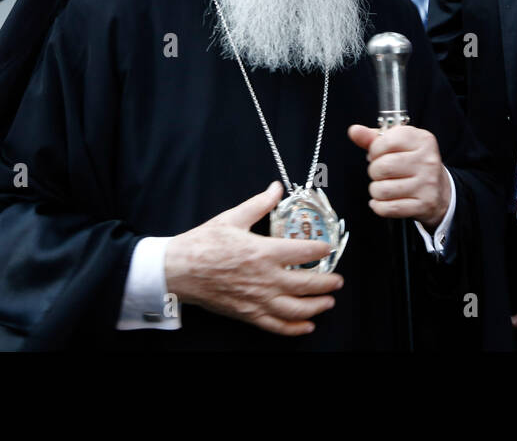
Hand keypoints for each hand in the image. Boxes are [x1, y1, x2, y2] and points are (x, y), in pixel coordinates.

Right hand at [164, 182, 343, 336]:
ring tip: (329, 302)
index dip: (322, 249)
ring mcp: (257, 300)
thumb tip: (277, 188)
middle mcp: (265, 278)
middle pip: (307, 284)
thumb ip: (259, 204)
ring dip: (318, 306)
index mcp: (263, 252)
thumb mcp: (233, 218)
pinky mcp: (248, 314)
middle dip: (328, 283)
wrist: (178, 270)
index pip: (304, 252)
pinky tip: (307, 325)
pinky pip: (277, 326)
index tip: (330, 247)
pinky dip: (295, 328)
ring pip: (297, 309)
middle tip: (338, 280)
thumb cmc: (203, 243)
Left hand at [348, 124, 451, 228]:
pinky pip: (388, 208)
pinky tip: (383, 201)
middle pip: (382, 167)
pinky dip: (379, 206)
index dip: (374, 150)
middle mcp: (427, 161)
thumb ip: (374, 138)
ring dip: (376, 190)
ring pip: (382, 190)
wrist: (440, 190)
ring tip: (383, 186)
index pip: (387, 141)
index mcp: (422, 140)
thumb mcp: (399, 144)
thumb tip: (354, 131)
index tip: (378, 154)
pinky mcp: (424, 204)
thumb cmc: (415, 164)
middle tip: (381, 173)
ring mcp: (427, 184)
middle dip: (374, 172)